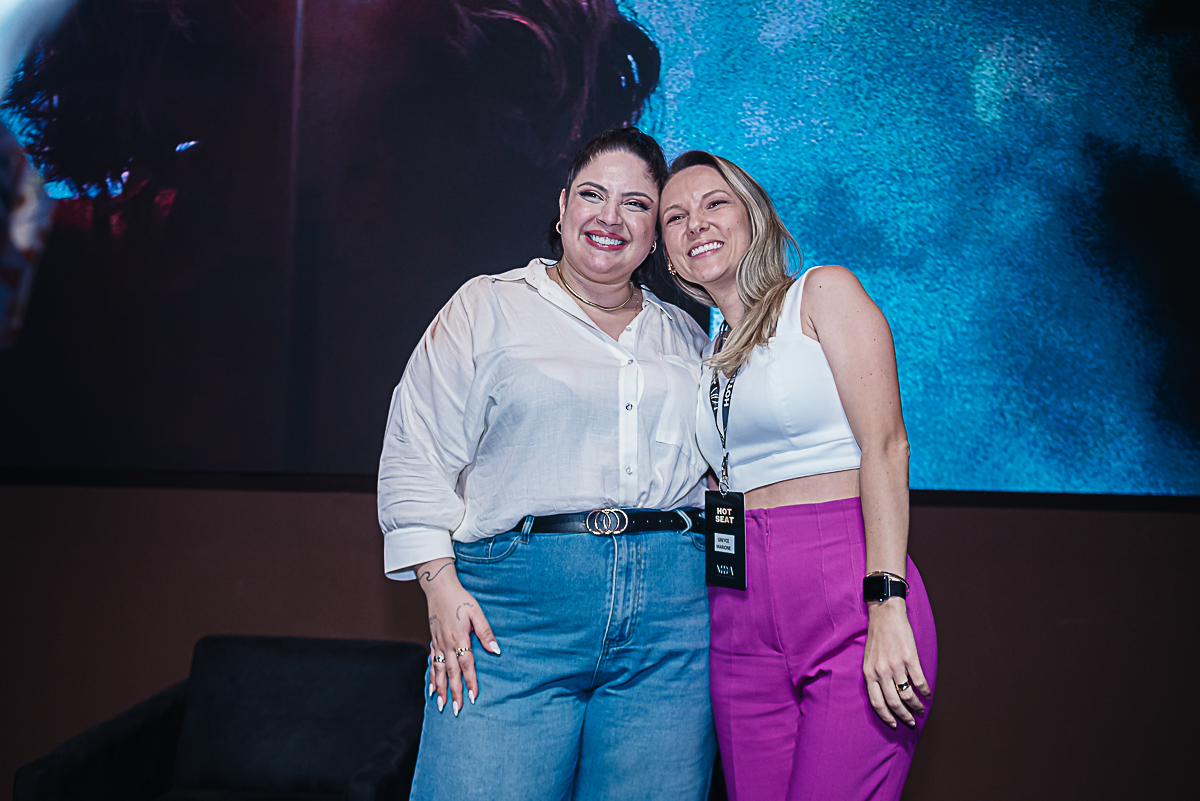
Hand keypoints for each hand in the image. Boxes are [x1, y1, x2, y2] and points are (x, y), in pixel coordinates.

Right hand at [415, 558, 500, 716]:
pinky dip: (431, 677)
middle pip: (451, 673)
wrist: (439, 588)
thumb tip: (496, 650)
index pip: (467, 665)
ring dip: (440, 689)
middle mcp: (447, 644)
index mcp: (459, 638)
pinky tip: (432, 688)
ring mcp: (438, 643)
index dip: (470, 681)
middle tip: (456, 710)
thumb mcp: (477, 612)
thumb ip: (485, 632)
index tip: (473, 697)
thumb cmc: (460, 599)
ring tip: (441, 705)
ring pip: (438, 671)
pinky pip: (431, 662)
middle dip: (454, 692)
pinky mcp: (433, 640)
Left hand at [863, 597, 930, 728]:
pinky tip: (927, 694)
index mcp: (869, 673)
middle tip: (912, 722)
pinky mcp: (909, 658)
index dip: (886, 716)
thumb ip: (874, 676)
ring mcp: (896, 665)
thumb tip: (885, 695)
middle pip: (894, 702)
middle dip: (904, 716)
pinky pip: (919, 681)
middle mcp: (881, 671)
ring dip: (916, 705)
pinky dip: (925, 691)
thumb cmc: (877, 637)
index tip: (894, 725)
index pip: (876, 702)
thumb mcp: (869, 659)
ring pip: (907, 695)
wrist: (885, 615)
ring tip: (921, 709)